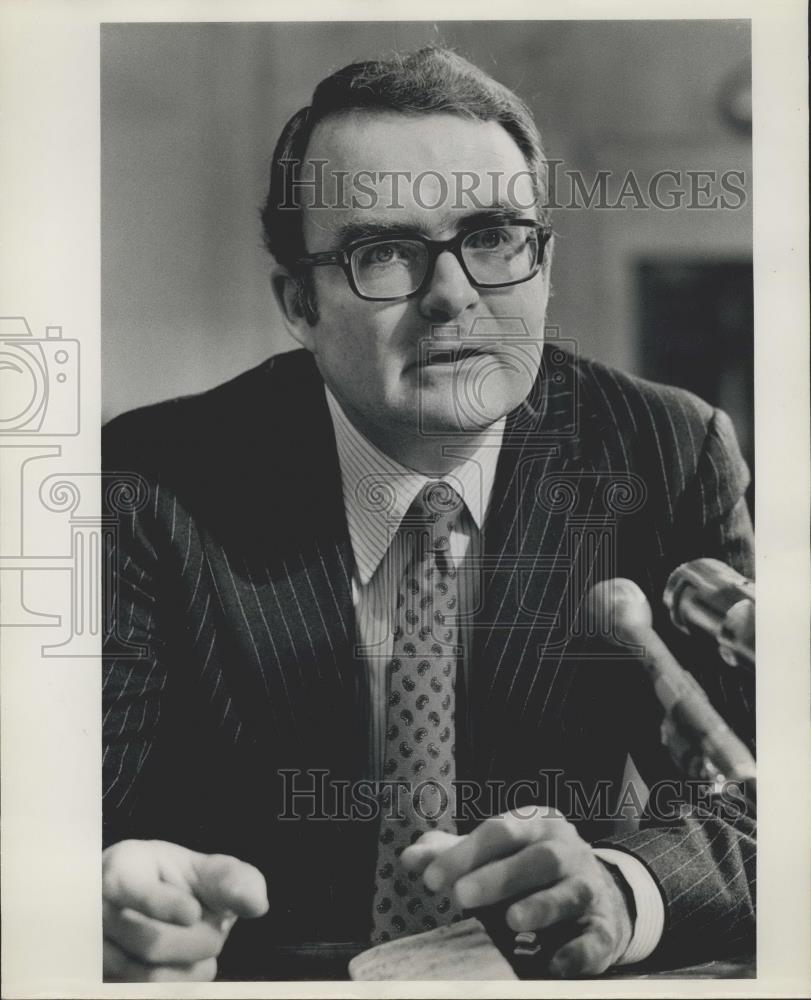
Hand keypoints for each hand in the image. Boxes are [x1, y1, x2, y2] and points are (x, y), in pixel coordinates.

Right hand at [103, 839, 268, 981]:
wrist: (140, 906)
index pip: (132, 891)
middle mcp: (96, 912)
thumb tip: (256, 903)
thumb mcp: (199, 869)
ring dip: (192, 966)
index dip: (164, 904)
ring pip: (148, 976)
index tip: (192, 912)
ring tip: (204, 946)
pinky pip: (144, 993)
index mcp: (120, 871)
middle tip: (218, 931)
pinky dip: (180, 984)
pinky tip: (192, 968)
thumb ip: (229, 879)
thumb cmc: (171, 883)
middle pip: (152, 942)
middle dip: (199, 940)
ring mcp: (95, 952)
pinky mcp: (103, 981)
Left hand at [401, 806, 632, 976]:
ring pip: (571, 892)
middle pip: (538, 857)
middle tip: (461, 896)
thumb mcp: (493, 853)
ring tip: (512, 921)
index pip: (501, 831)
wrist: (595, 893)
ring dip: (542, 906)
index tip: (430, 879)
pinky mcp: (605, 927)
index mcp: (537, 824)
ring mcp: (590, 887)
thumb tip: (409, 859)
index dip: (465, 853)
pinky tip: (554, 963)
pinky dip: (577, 951)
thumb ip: (451, 855)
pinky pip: (596, 937)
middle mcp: (567, 850)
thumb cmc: (528, 867)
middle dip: (499, 876)